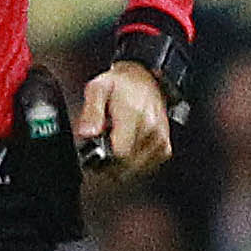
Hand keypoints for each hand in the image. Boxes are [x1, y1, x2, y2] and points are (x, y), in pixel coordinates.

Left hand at [76, 61, 173, 183]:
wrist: (145, 80)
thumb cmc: (121, 84)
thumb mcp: (97, 88)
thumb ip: (91, 112)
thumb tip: (87, 133)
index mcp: (134, 114)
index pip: (119, 153)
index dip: (103, 158)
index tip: (96, 150)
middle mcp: (151, 128)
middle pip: (126, 165)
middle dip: (110, 163)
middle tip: (103, 147)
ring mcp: (159, 139)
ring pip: (135, 170)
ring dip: (121, 164)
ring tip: (116, 144)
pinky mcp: (164, 147)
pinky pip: (146, 168)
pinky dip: (134, 164)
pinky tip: (128, 149)